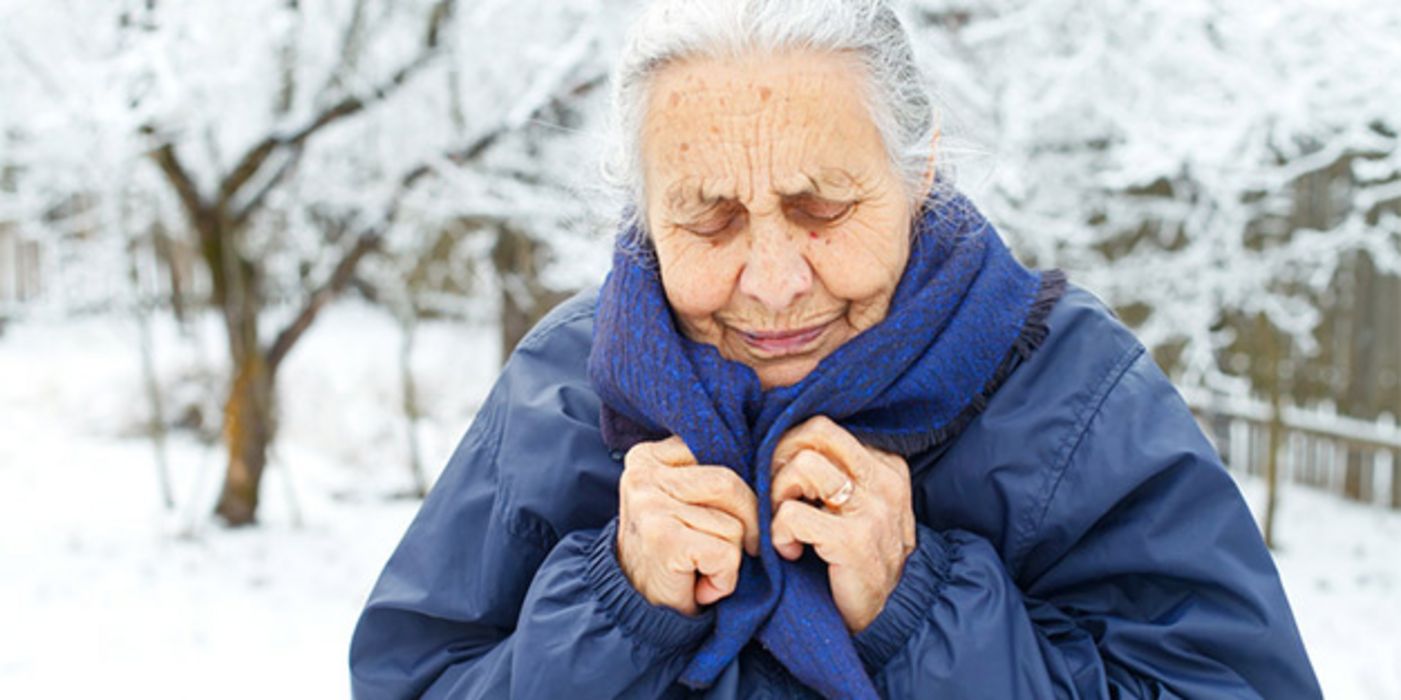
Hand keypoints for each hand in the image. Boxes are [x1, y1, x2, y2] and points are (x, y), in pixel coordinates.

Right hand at [617, 436, 760, 615]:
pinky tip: (702, 585)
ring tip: (704, 568)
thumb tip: (767, 463)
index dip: (738, 492)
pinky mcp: (663, 539)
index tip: (724, 519)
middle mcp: (643, 475)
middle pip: (731, 484)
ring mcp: (650, 506)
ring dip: (731, 556)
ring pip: (733, 521)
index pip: (720, 452)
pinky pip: (726, 552)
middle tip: (728, 551)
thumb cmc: (671, 552)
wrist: (638, 610)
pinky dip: (725, 578)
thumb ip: (710, 473)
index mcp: (648, 456)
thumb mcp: (683, 500)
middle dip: (745, 524)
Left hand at [770, 416, 915, 632]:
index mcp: (885, 464)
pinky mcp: (854, 540)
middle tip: (780, 497)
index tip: (785, 482)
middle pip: (813, 432)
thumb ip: (833, 470)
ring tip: (786, 524)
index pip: (822, 427)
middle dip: (780, 460)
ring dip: (778, 497)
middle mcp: (884, 479)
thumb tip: (779, 439)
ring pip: (802, 465)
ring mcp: (872, 509)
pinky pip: (792, 515)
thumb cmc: (858, 557)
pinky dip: (779, 534)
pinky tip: (790, 552)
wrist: (888, 617)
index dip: (789, 449)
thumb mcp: (854, 504)